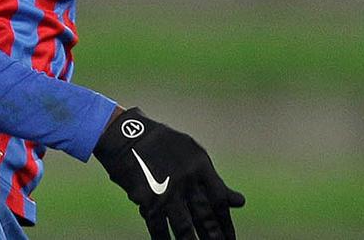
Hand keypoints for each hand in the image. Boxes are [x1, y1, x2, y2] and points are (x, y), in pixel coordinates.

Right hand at [94, 108, 244, 239]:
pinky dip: (162, 238)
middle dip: (213, 237)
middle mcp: (185, 179)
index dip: (226, 223)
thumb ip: (212, 179)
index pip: (219, 200)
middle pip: (204, 216)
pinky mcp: (146, 197)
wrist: (124, 134)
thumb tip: (239, 202)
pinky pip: (157, 225)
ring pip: (183, 226)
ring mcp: (165, 190)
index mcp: (200, 166)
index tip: (230, 239)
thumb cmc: (160, 143)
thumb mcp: (191, 153)